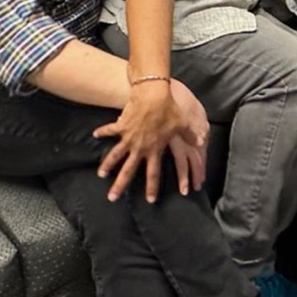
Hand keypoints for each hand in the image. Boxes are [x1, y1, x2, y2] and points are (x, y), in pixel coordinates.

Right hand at [92, 79, 206, 202]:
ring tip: (100, 174)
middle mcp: (139, 147)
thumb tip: (201, 141)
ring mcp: (129, 137)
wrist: (153, 95)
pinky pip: (109, 130)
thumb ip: (191, 135)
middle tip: (112, 198)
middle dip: (120, 185)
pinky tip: (94, 134)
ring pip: (115, 155)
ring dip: (107, 164)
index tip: (150, 200)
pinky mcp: (122, 125)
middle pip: (128, 170)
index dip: (152, 187)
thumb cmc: (169, 110)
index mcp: (154, 150)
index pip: (153, 173)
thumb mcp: (182, 124)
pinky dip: (102, 132)